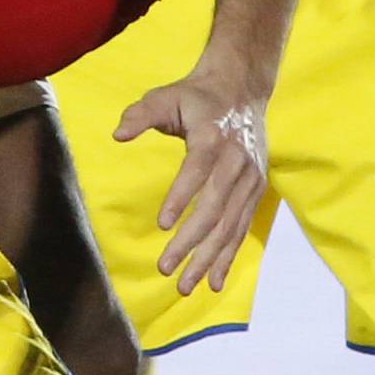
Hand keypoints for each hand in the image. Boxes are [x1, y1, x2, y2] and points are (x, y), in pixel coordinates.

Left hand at [113, 65, 267, 295]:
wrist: (242, 89)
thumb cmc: (196, 96)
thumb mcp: (166, 96)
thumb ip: (140, 114)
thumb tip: (118, 135)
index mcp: (213, 136)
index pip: (197, 170)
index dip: (181, 197)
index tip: (162, 225)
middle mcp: (237, 160)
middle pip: (214, 208)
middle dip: (190, 242)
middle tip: (165, 268)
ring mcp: (250, 178)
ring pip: (229, 225)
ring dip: (208, 259)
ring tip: (185, 286)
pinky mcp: (256, 190)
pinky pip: (242, 228)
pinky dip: (229, 256)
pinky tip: (214, 281)